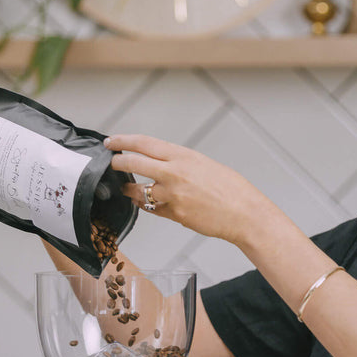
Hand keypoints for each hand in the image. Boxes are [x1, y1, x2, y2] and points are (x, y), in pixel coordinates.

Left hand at [105, 133, 265, 243]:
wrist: (245, 214)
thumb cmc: (234, 190)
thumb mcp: (207, 165)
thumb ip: (182, 164)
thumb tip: (164, 163)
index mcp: (184, 156)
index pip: (144, 143)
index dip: (123, 141)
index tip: (111, 141)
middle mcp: (174, 174)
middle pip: (133, 163)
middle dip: (117, 163)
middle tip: (112, 163)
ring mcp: (172, 196)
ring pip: (138, 191)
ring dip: (130, 189)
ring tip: (128, 188)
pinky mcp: (174, 215)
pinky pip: (152, 209)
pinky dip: (147, 205)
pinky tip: (147, 202)